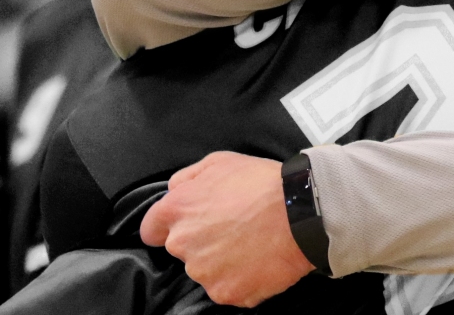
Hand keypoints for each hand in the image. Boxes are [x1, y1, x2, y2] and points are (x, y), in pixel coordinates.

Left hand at [140, 151, 312, 306]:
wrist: (302, 212)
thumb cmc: (263, 183)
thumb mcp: (221, 161)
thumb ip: (188, 177)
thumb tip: (175, 190)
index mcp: (177, 210)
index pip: (152, 230)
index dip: (168, 226)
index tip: (188, 224)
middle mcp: (184, 244)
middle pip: (182, 250)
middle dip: (201, 240)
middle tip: (232, 227)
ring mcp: (204, 273)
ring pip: (206, 270)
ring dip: (221, 260)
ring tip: (250, 242)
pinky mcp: (226, 293)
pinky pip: (228, 288)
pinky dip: (241, 278)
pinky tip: (258, 259)